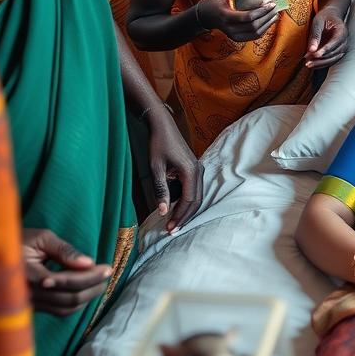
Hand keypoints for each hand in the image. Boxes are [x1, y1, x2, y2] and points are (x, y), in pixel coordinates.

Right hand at [23, 228, 110, 315]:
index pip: (67, 281)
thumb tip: (88, 263)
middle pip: (70, 297)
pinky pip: (58, 311)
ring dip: (88, 297)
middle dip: (93, 287)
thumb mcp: (40, 238)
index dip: (90, 276)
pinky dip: (76, 303)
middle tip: (107, 274)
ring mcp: (29, 304)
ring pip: (66, 308)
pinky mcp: (32, 308)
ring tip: (100, 282)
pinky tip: (85, 290)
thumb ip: (64, 250)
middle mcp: (27, 294)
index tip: (107, 267)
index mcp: (28, 275)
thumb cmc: (17, 242)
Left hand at [146, 109, 203, 233]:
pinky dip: (186, 201)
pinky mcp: (194, 170)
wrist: (163, 125)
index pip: (189, 200)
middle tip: (173, 230)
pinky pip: (194, 190)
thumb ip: (160, 190)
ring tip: (174, 222)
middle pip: (196, 201)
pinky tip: (176, 208)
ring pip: (197, 196)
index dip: (180, 216)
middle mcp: (199, 172)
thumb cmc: (158, 144)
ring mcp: (198, 170)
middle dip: (185, 216)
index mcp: (191, 172)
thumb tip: (162, 211)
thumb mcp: (155, 168)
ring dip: (186, 210)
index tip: (170, 228)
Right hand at [199, 0, 278, 42]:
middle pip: (254, 25)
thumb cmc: (213, 4)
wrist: (205, 18)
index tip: (271, 4)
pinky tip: (269, 22)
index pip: (248, 16)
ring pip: (256, 33)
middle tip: (275, 8)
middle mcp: (230, 28)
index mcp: (226, 16)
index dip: (262, 11)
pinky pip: (254, 36)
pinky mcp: (237, 39)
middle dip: (267, 16)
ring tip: (275, 14)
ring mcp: (234, 35)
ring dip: (268, 24)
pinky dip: (263, 29)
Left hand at [304, 7, 347, 70]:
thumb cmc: (324, 17)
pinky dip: (321, 63)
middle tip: (308, 62)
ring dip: (320, 64)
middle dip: (320, 60)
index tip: (314, 55)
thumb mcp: (317, 23)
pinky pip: (330, 60)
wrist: (331, 16)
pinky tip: (312, 64)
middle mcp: (345, 42)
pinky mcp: (337, 53)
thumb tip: (311, 50)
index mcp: (342, 32)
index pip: (334, 43)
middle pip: (334, 54)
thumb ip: (315, 36)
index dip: (324, 50)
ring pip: (332, 59)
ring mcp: (342, 48)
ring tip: (308, 64)